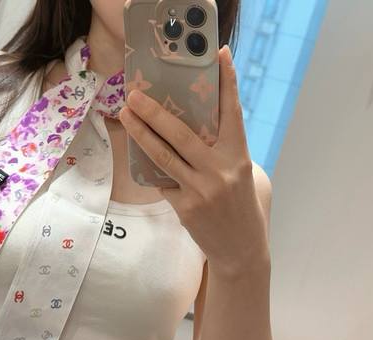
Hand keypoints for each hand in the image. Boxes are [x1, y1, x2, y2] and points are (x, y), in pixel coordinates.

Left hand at [119, 45, 268, 275]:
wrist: (242, 252)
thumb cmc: (246, 210)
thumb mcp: (247, 177)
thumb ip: (226, 153)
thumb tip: (196, 132)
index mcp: (240, 157)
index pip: (232, 112)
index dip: (227, 82)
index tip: (219, 54)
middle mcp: (220, 170)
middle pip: (182, 133)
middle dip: (155, 110)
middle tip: (136, 93)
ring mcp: (201, 189)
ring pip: (164, 155)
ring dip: (141, 133)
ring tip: (126, 114)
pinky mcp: (185, 207)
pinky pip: (163, 181)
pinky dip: (153, 169)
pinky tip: (140, 156)